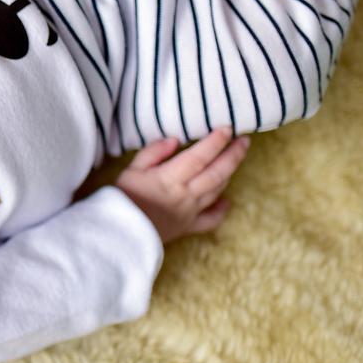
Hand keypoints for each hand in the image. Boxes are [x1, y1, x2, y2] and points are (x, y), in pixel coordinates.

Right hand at [115, 128, 250, 243]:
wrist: (118, 234)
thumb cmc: (122, 199)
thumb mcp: (131, 169)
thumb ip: (153, 152)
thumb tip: (175, 140)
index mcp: (170, 179)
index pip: (200, 156)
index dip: (216, 141)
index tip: (227, 128)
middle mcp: (185, 195)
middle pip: (217, 172)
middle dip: (233, 154)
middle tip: (244, 140)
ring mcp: (189, 212)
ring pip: (216, 191)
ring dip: (229, 173)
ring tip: (234, 158)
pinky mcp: (187, 227)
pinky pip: (210, 220)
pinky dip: (221, 210)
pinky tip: (226, 200)